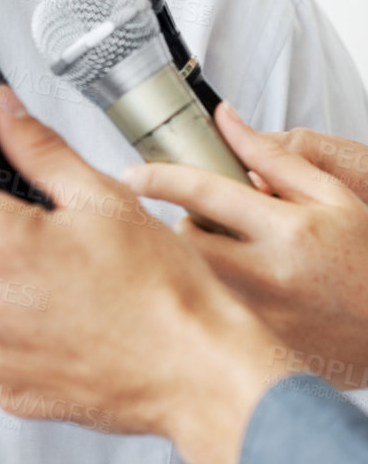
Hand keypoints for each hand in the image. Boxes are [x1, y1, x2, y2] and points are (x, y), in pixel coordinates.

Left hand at [0, 86, 287, 463]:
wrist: (199, 373)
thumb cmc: (163, 292)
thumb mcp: (103, 197)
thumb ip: (38, 148)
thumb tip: (2, 112)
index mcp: (0, 244)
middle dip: (12, 231)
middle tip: (70, 242)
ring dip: (21, 285)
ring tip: (81, 290)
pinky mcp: (9, 388)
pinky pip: (2, 343)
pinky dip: (31, 333)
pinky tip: (76, 328)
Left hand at [124, 104, 367, 387]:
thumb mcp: (332, 197)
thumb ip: (274, 158)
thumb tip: (225, 119)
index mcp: (288, 230)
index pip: (205, 194)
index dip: (160, 178)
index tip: (131, 174)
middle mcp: (268, 275)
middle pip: (185, 241)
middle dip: (183, 225)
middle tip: (207, 223)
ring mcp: (260, 316)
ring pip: (193, 277)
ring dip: (197, 261)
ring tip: (232, 257)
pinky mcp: (256, 345)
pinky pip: (212, 311)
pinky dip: (214, 295)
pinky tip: (244, 291)